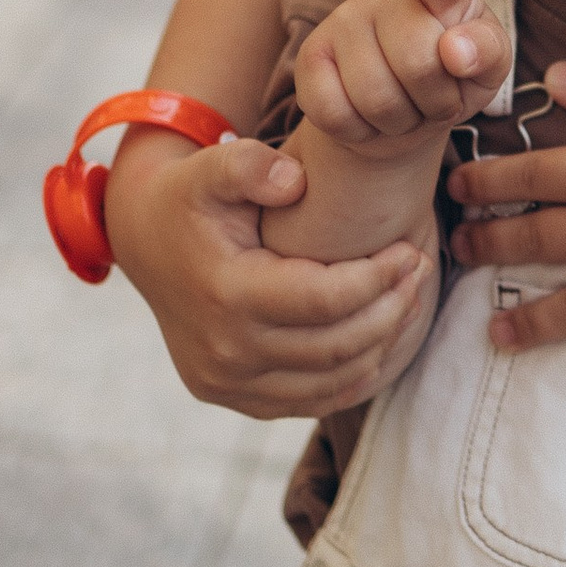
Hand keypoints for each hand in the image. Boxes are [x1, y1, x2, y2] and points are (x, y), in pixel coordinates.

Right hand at [101, 127, 432, 417]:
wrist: (144, 241)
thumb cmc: (190, 197)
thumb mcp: (212, 167)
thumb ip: (251, 164)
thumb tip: (295, 182)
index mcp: (225, 294)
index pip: (326, 300)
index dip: (378, 278)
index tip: (410, 249)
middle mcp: (224, 350)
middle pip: (335, 346)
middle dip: (391, 310)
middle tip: (421, 272)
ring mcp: (227, 383)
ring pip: (330, 382)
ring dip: (380, 345)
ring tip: (406, 300)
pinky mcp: (232, 398)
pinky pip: (309, 402)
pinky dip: (351, 377)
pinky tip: (377, 338)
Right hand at [292, 0, 500, 158]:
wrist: (401, 113)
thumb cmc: (453, 77)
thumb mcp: (488, 66)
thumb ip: (486, 52)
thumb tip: (455, 51)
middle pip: (417, 63)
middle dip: (437, 100)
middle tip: (436, 97)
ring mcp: (342, 20)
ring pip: (377, 98)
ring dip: (402, 121)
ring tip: (406, 106)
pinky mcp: (308, 57)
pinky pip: (336, 114)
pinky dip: (362, 132)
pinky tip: (369, 117)